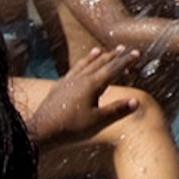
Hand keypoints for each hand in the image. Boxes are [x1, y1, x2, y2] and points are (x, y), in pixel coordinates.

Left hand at [27, 42, 148, 151]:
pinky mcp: (58, 87)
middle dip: (112, 55)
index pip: (113, 69)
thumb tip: (136, 101)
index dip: (126, 61)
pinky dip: (79, 65)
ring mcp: (68, 82)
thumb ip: (117, 110)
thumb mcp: (98, 121)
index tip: (136, 53)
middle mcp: (80, 79)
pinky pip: (72, 71)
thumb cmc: (71, 127)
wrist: (42, 130)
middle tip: (122, 48)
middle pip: (99, 63)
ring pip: (84, 65)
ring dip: (94, 57)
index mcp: (92, 85)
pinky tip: (78, 68)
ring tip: (99, 50)